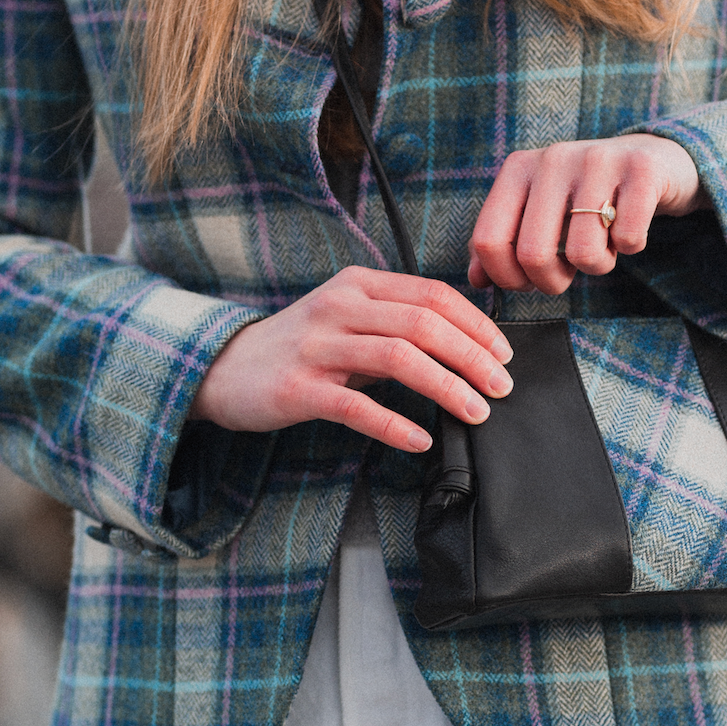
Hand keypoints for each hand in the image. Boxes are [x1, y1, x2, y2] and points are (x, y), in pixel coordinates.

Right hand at [190, 268, 513, 452]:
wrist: (223, 369)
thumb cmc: (298, 348)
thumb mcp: (348, 320)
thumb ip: (396, 325)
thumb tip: (463, 346)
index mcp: (358, 285)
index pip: (432, 295)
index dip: (476, 324)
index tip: (503, 354)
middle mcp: (339, 307)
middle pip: (422, 323)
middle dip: (471, 356)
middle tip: (500, 386)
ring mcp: (317, 347)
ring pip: (398, 358)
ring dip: (446, 386)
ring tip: (474, 411)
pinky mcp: (298, 389)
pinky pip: (356, 407)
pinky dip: (394, 425)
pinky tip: (419, 440)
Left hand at [468, 135, 704, 294]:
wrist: (653, 160)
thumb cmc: (585, 197)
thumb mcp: (538, 213)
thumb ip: (503, 244)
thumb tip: (476, 281)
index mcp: (518, 168)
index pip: (488, 241)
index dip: (506, 278)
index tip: (527, 282)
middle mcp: (553, 158)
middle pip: (533, 255)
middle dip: (551, 282)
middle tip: (568, 273)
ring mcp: (598, 160)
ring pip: (583, 253)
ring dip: (597, 266)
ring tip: (603, 246)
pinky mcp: (642, 170)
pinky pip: (628, 240)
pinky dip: (631, 248)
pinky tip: (628, 229)